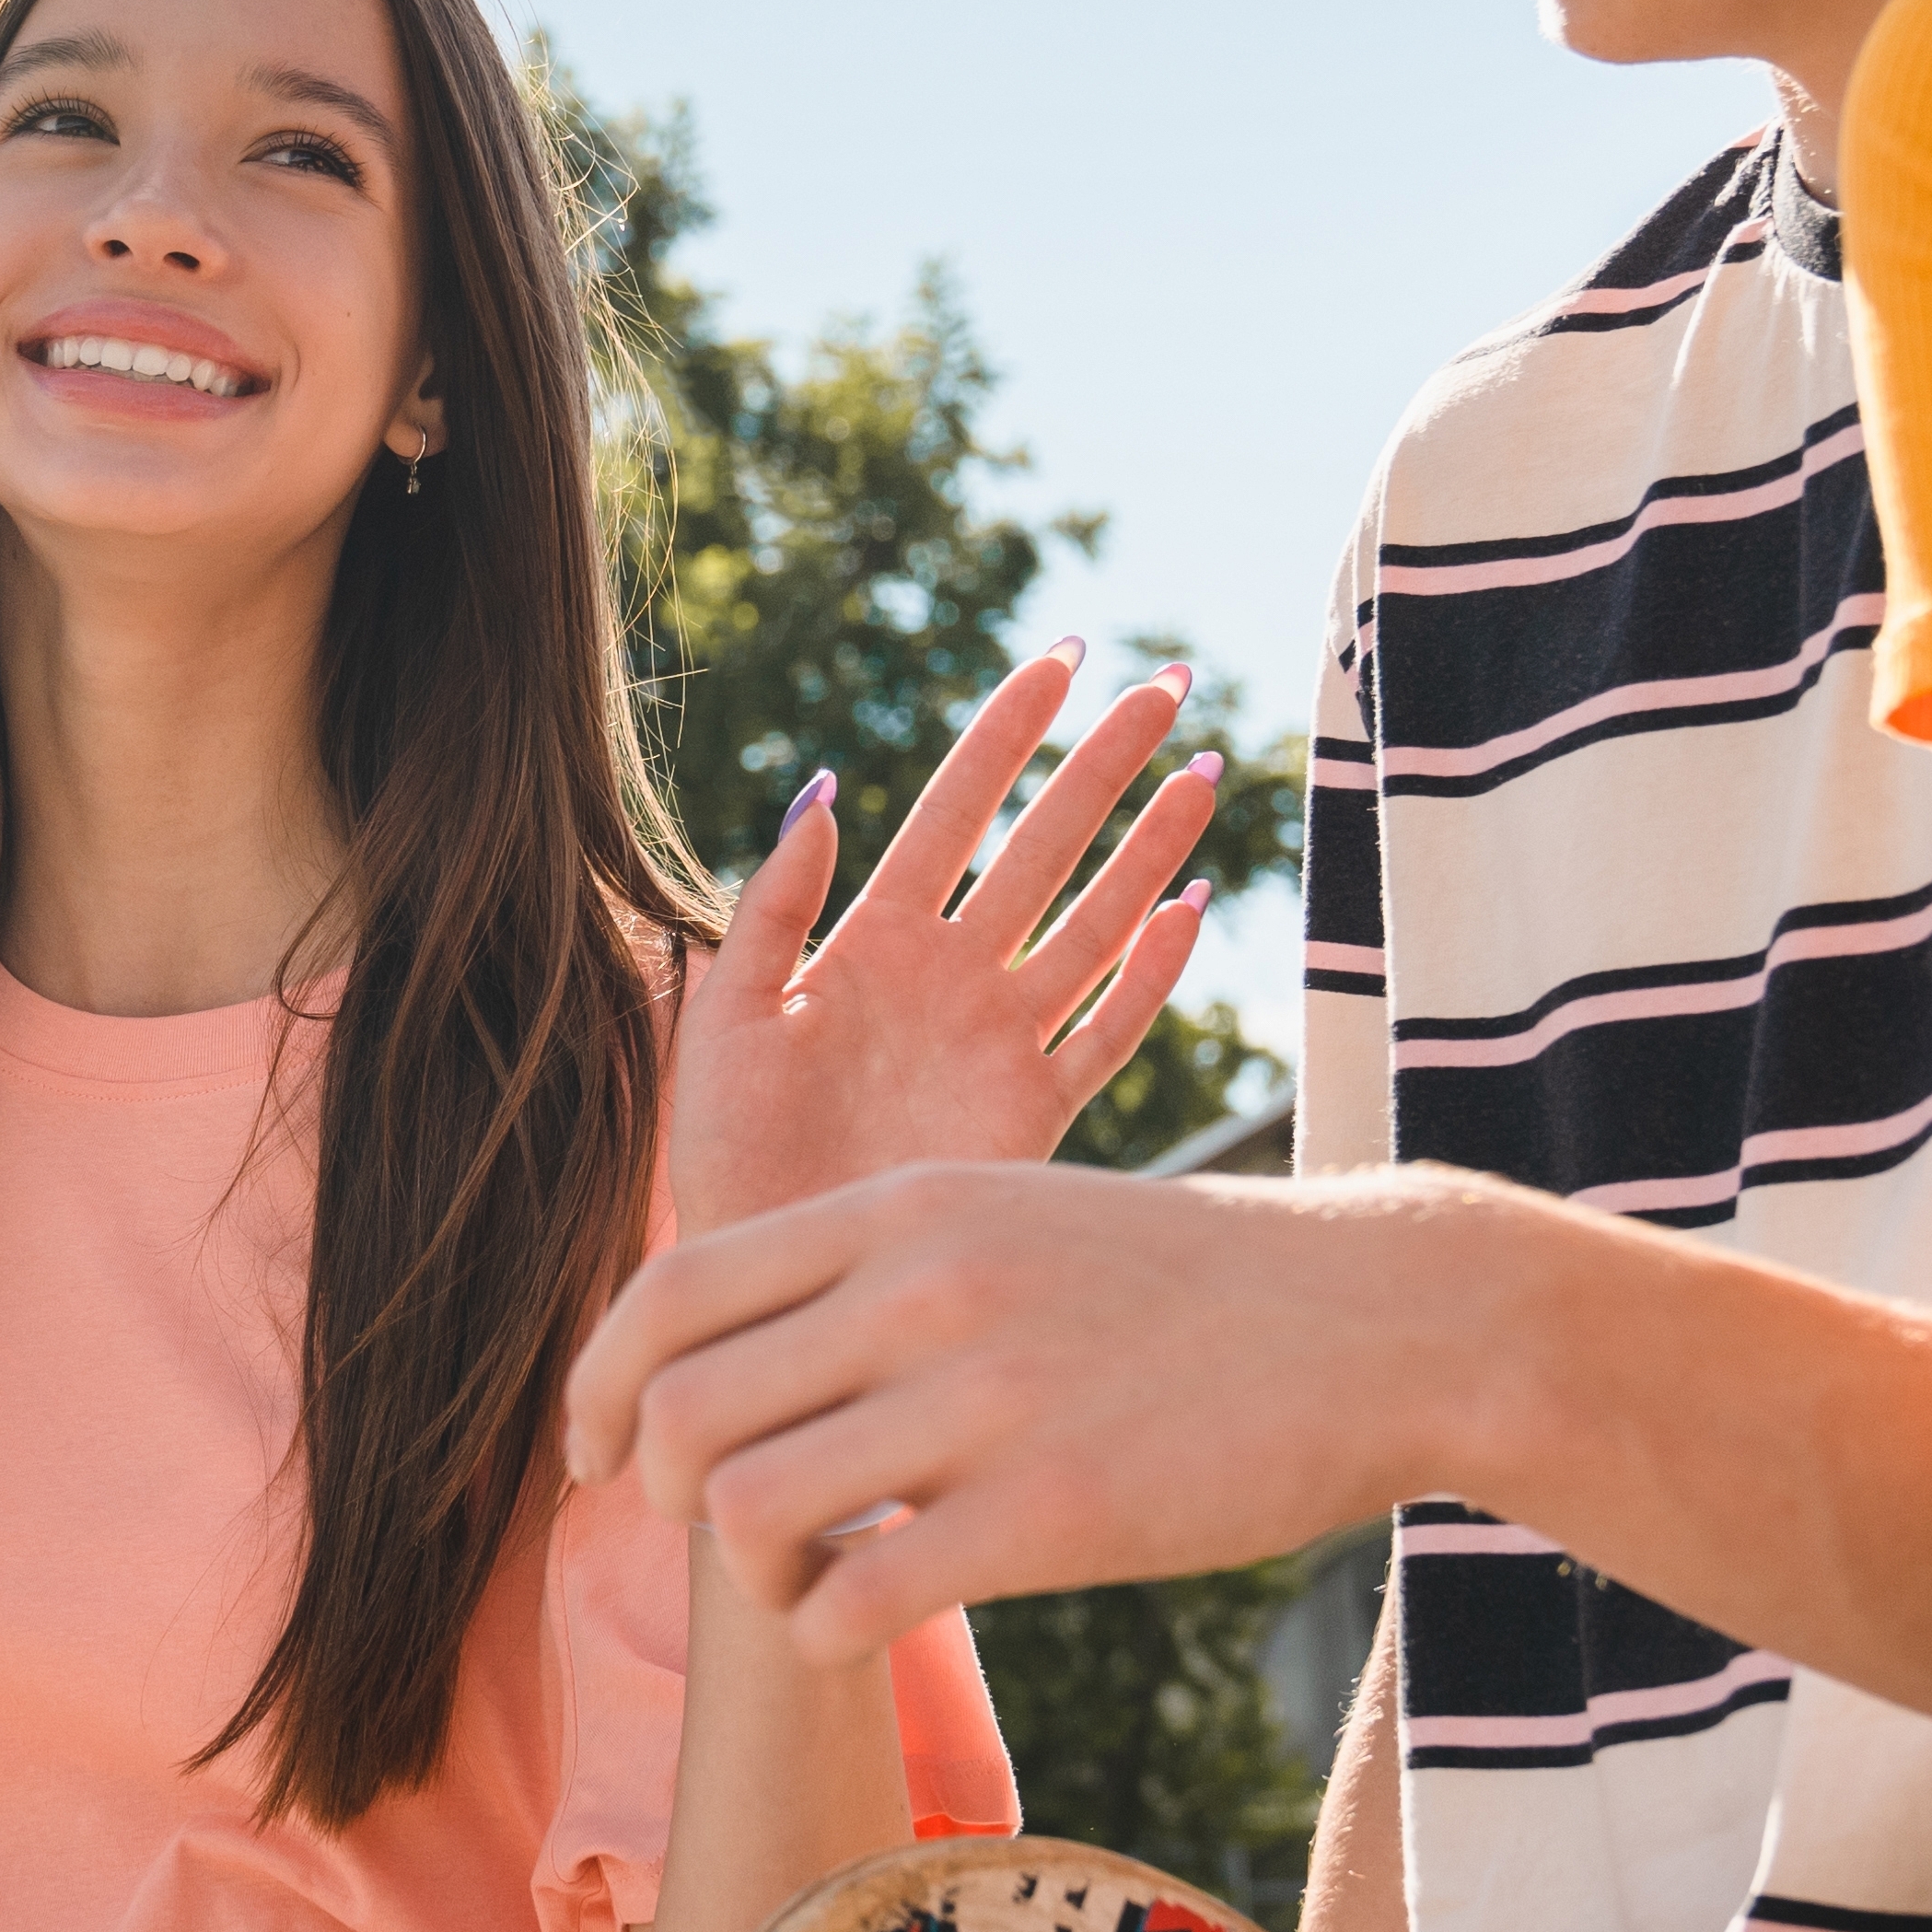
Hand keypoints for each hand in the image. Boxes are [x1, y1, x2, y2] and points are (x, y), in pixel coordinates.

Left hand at [576, 1160, 1446, 1657]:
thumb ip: (882, 1264)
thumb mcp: (1017, 1214)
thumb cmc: (1193, 1290)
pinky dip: (826, 1634)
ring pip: (747, 1507)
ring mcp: (988, 1401)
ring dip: (748, 1570)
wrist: (1386, 1322)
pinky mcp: (1054, 1515)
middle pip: (681, 1410)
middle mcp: (925, 1291)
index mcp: (904, 1208)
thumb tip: (752, 1341)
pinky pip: (854, 1599)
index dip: (597, 1388)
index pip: (670, 1292)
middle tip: (713, 1535)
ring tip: (810, 1576)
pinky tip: (870, 1626)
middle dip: (657, 1494)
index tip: (594, 1457)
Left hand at [660, 639, 1225, 1250]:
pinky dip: (1151, 975)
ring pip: (1096, 924)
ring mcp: (1001, 1042)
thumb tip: (816, 792)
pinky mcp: (1032, 1115)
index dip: (1008, 736)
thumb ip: (771, 910)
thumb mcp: (727, 1017)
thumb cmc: (727, 1155)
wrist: (769, 1272)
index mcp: (874, 942)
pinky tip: (1191, 906)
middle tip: (1168, 684)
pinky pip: (1107, 1032)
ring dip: (1150, 849)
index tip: (1060, 659)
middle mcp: (952, 978)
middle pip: (1047, 848)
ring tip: (1204, 774)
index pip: (956, 811)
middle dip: (1105, 766)